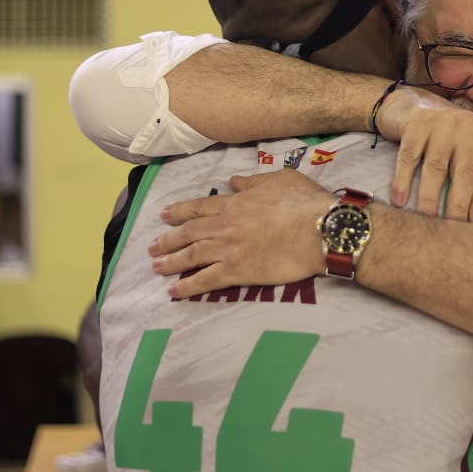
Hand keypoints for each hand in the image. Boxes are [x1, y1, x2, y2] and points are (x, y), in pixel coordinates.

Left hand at [148, 170, 328, 298]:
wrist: (320, 229)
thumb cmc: (305, 202)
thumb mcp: (278, 179)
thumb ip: (252, 182)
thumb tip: (233, 181)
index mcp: (235, 202)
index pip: (200, 207)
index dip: (179, 212)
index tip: (164, 216)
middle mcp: (225, 225)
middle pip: (189, 232)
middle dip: (168, 239)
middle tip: (152, 247)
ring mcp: (229, 249)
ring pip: (191, 255)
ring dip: (171, 262)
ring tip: (156, 267)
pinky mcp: (237, 271)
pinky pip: (206, 280)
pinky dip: (187, 286)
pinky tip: (173, 292)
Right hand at [374, 86, 472, 224]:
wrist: (409, 102)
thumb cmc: (445, 130)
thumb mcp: (472, 138)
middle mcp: (466, 126)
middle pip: (465, 172)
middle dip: (459, 204)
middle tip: (453, 228)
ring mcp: (440, 124)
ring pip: (437, 167)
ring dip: (430, 197)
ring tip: (427, 219)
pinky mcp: (415, 124)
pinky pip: (409, 158)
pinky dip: (403, 180)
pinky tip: (400, 200)